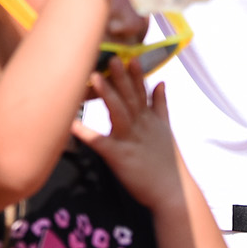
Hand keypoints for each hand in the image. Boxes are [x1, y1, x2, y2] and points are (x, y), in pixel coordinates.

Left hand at [73, 61, 183, 212]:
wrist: (173, 192)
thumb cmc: (166, 162)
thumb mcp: (166, 130)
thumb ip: (160, 105)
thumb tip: (162, 82)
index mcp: (149, 119)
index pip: (141, 92)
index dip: (136, 74)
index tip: (130, 55)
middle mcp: (140, 126)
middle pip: (130, 98)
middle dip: (121, 77)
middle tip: (112, 57)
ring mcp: (130, 140)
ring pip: (118, 113)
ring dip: (107, 95)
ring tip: (94, 78)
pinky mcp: (120, 157)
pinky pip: (101, 143)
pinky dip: (88, 133)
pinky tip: (73, 124)